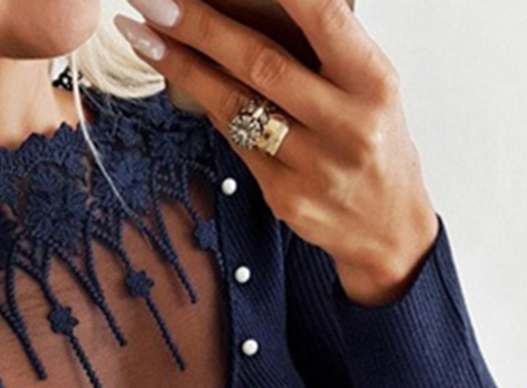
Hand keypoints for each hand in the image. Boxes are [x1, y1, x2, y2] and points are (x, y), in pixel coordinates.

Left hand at [114, 0, 440, 305]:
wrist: (386, 226)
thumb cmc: (374, 141)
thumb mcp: (369, 89)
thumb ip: (326, 52)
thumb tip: (245, 12)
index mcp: (374, 83)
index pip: (324, 20)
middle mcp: (347, 125)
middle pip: (260, 64)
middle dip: (199, 27)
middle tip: (151, 0)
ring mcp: (313, 167)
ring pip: (235, 107)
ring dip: (181, 68)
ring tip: (140, 36)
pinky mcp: (285, 198)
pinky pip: (235, 143)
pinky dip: (205, 106)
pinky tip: (176, 80)